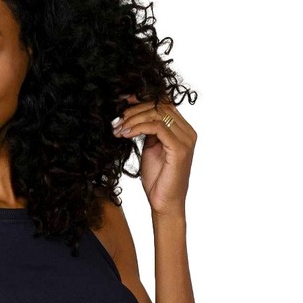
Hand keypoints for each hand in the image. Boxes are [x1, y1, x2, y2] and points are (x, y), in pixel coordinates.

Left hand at [112, 95, 196, 217]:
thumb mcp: (150, 149)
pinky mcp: (179, 149)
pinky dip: (138, 128)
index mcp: (182, 129)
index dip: (142, 98)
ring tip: (117, 128)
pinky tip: (125, 134)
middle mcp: (187, 131)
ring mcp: (185, 139)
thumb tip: (133, 115)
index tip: (121, 101)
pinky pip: (157, 127)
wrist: (164, 203)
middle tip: (116, 118)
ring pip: (157, 113)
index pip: (163, 103)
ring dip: (133, 118)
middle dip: (134, 108)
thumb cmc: (157, 179)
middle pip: (160, 105)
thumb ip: (148, 131)